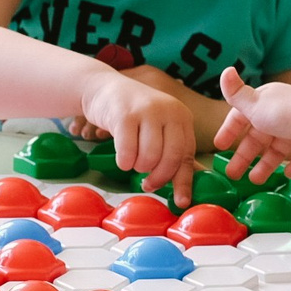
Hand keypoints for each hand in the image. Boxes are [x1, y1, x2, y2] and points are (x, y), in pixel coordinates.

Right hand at [76, 67, 197, 204]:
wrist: (104, 88)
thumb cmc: (134, 114)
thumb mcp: (160, 128)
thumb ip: (173, 153)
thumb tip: (186, 188)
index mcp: (182, 117)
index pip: (186, 155)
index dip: (183, 181)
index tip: (180, 202)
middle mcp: (169, 111)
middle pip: (170, 157)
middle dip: (158, 177)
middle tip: (147, 184)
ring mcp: (147, 111)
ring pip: (149, 156)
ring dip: (139, 167)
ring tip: (133, 161)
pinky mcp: (124, 115)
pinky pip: (127, 151)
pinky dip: (124, 162)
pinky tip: (122, 159)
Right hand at [212, 67, 290, 182]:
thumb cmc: (285, 114)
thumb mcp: (255, 104)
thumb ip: (236, 93)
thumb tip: (225, 69)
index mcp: (266, 101)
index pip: (242, 116)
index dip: (229, 131)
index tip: (219, 146)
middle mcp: (281, 114)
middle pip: (258, 137)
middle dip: (244, 156)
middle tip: (232, 174)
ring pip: (277, 150)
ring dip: (264, 165)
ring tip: (254, 180)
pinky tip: (286, 174)